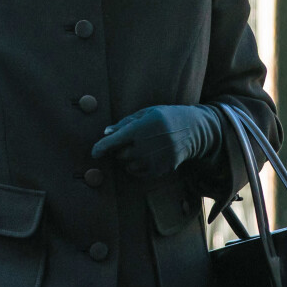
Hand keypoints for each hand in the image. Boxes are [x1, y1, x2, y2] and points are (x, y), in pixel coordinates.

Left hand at [91, 104, 221, 177]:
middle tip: (131, 141)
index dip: (101, 147)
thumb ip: (125, 123)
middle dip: (120, 149)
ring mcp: (154, 160)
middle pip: (120, 155)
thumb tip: (105, 133)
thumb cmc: (166, 117)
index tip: (94, 152)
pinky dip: (137, 166)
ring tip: (141, 148)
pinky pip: (138, 173)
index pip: (115, 141)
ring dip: (128, 159)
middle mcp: (147, 145)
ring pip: (128, 165)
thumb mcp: (146, 113)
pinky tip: (147, 156)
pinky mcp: (160, 169)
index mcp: (142, 128)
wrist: (193, 130)